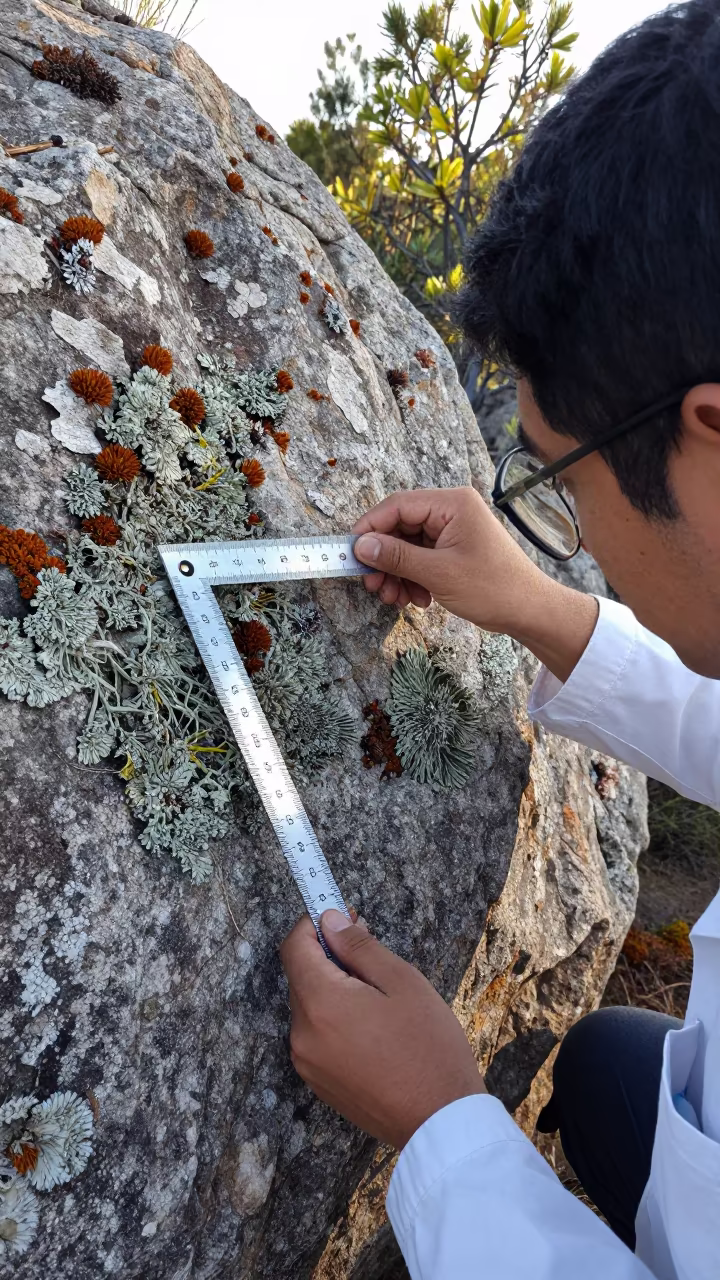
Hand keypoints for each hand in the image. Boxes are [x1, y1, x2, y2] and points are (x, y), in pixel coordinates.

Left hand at [280, 910, 484, 1150]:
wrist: (440, 1122)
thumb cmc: (428, 1046)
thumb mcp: (401, 982)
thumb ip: (358, 947)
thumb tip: (329, 921)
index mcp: (320, 1003)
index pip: (293, 947)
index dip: (313, 923)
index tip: (342, 913)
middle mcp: (302, 1035)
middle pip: (301, 977)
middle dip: (327, 955)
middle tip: (368, 947)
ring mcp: (308, 1064)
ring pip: (310, 1007)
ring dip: (332, 988)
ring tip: (377, 991)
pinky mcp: (319, 1083)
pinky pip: (317, 1036)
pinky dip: (335, 1018)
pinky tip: (372, 1024)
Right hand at [352, 486, 597, 682]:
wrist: (529, 611)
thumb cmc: (493, 588)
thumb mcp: (438, 574)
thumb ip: (396, 557)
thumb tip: (360, 546)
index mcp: (452, 504)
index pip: (398, 506)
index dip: (370, 528)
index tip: (351, 553)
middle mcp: (452, 511)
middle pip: (400, 527)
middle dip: (384, 559)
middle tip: (372, 586)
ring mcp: (453, 531)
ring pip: (408, 546)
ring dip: (396, 573)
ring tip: (394, 599)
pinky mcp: (454, 550)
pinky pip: (421, 559)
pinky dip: (413, 579)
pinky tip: (416, 600)